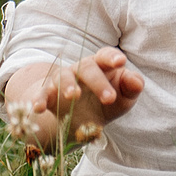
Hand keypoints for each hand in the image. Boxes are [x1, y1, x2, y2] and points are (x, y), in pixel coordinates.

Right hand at [4, 47, 143, 151]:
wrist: (79, 119)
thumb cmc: (107, 102)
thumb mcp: (124, 98)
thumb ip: (132, 88)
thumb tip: (136, 80)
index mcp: (102, 65)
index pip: (106, 56)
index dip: (112, 57)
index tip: (121, 62)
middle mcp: (81, 69)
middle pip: (88, 68)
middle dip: (98, 82)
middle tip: (109, 99)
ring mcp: (62, 79)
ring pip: (63, 77)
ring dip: (68, 85)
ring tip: (73, 96)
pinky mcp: (48, 94)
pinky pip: (42, 94)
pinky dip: (39, 100)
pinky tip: (39, 108)